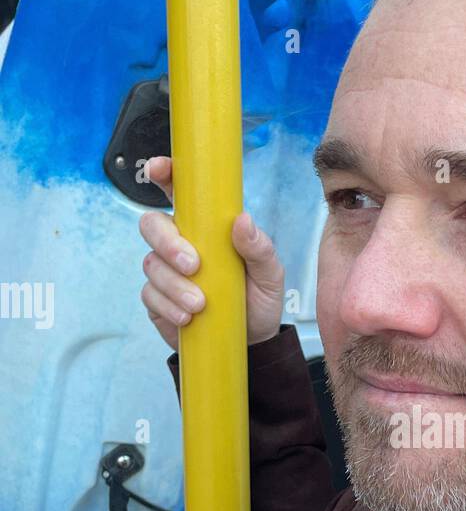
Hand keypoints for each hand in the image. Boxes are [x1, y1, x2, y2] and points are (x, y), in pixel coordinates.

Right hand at [138, 155, 285, 350]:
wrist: (251, 341)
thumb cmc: (259, 298)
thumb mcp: (270, 273)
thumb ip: (259, 247)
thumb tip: (242, 220)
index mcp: (205, 226)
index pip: (179, 192)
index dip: (164, 174)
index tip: (159, 169)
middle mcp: (180, 243)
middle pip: (152, 225)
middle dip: (168, 242)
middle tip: (194, 265)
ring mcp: (166, 271)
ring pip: (150, 263)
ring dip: (173, 284)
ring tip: (200, 304)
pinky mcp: (158, 300)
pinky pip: (150, 295)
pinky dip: (168, 305)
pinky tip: (187, 317)